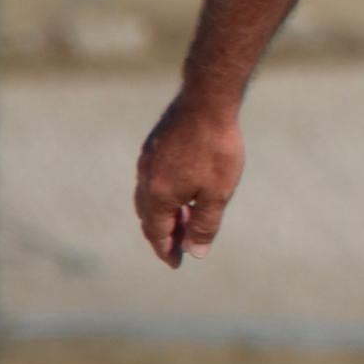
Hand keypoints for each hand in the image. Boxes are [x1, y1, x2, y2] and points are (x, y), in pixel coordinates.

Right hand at [135, 93, 245, 267]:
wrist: (207, 100)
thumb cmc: (216, 149)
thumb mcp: (217, 193)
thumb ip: (205, 225)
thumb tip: (196, 252)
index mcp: (158, 196)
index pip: (158, 233)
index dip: (167, 251)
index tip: (177, 264)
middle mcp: (146, 179)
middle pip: (148, 217)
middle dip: (162, 235)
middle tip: (178, 247)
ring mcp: (147, 160)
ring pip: (147, 197)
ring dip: (162, 213)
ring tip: (182, 220)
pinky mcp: (154, 144)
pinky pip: (151, 179)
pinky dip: (162, 193)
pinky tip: (180, 189)